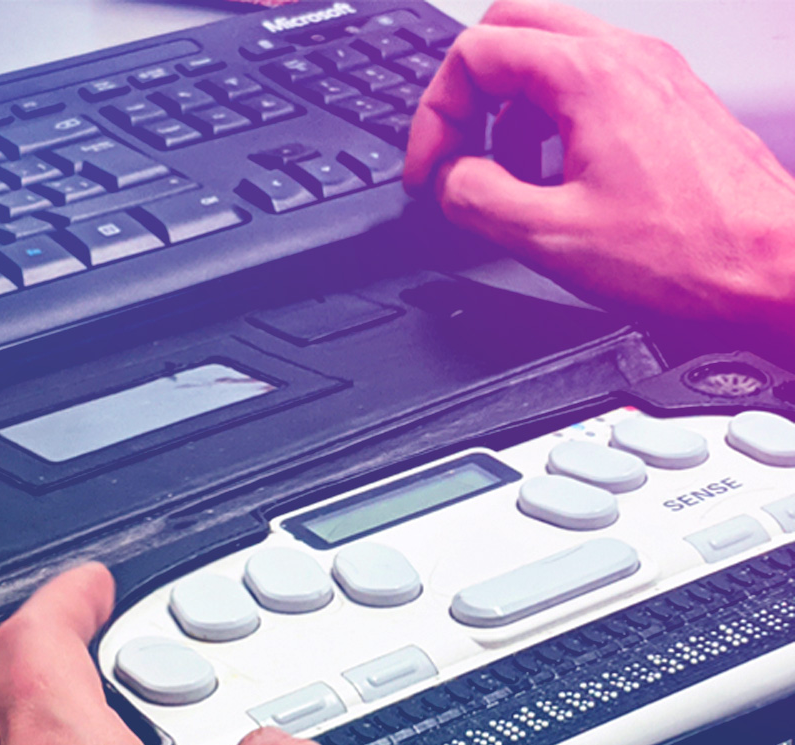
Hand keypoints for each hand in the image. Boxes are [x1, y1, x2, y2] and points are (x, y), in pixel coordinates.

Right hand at [405, 0, 794, 332]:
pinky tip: (556, 177)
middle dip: (468, 92)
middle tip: (457, 152)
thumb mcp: (550, 238)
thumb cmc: (688, 253)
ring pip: (552, 52)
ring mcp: (651, 75)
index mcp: (589, 77)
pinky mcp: (667, 103)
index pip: (475, 56)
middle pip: (512, 28)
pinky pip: (589, 83)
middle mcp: (625, 57)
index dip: (434, 118)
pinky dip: (552, 118)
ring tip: (509, 175)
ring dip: (510, 107)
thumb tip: (450, 180)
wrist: (771, 269)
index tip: (430, 173)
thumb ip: (476, 199)